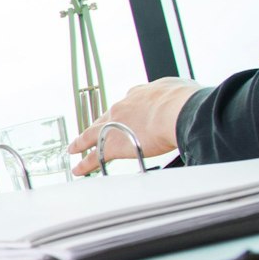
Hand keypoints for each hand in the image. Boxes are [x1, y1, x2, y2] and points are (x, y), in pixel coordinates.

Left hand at [68, 78, 200, 175]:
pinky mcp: (113, 145)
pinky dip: (85, 164)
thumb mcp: (178, 89)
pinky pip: (94, 157)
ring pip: (92, 135)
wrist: (176, 111)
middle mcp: (123, 107)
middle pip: (106, 118)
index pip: (127, 103)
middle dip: (101, 126)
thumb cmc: (184, 101)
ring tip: (75, 149)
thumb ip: (173, 96)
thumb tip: (182, 98)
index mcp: (140, 94)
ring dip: (82, 143)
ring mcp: (114, 126)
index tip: (126, 115)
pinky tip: (78, 169)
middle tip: (96, 132)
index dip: (126, 111)